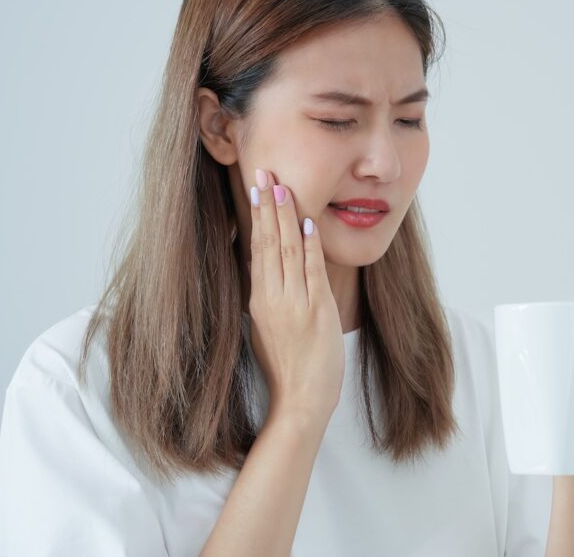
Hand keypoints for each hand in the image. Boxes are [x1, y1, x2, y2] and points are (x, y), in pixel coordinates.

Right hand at [247, 168, 345, 429]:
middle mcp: (273, 297)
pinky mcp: (316, 310)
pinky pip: (311, 269)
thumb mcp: (268, 328)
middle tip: (264, 171)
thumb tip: (269, 268)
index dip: (258, 216)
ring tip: (282, 184)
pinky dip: (309, 244)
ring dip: (285, 215)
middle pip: (268, 241)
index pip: (257, 248)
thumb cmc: (288, 367)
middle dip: (267, 203)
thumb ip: (269, 297)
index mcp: (259, 301)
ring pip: (287, 249)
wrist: (301, 400)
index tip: (256, 188)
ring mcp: (294, 302)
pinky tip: (308, 221)